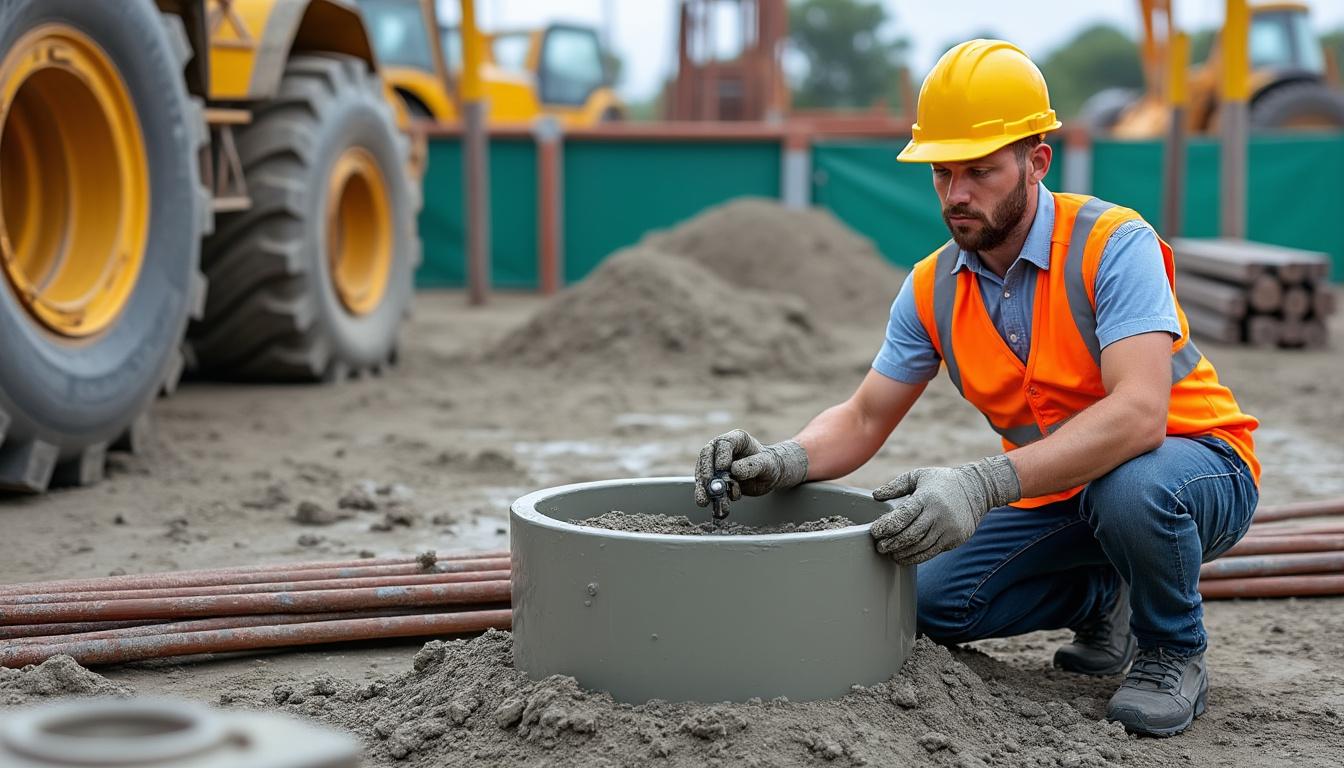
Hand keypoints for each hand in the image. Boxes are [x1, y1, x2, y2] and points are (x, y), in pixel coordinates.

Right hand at [693, 429, 807, 510]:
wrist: (768, 476)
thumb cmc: (770, 464)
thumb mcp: (767, 463)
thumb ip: (753, 465)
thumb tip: (734, 471)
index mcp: (737, 439)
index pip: (724, 443)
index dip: (721, 455)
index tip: (722, 468)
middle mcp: (722, 449)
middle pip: (707, 457)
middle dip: (706, 473)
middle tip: (709, 486)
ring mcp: (715, 464)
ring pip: (704, 473)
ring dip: (703, 488)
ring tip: (704, 502)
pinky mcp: (714, 478)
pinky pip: (707, 486)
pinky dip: (707, 496)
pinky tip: (708, 504)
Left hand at [869, 455, 1019, 564]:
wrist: (977, 489)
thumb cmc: (942, 482)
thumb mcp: (919, 476)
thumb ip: (896, 486)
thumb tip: (875, 496)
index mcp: (926, 498)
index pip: (903, 516)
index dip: (887, 526)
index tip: (874, 532)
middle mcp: (937, 515)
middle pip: (910, 535)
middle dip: (892, 543)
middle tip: (879, 546)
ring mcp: (948, 529)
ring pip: (920, 547)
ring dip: (902, 553)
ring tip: (890, 553)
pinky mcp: (954, 539)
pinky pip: (931, 552)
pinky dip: (915, 557)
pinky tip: (904, 557)